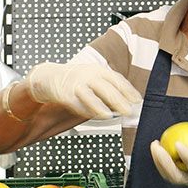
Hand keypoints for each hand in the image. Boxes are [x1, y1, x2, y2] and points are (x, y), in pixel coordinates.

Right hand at [25, 61, 141, 118]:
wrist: (50, 77)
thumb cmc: (77, 81)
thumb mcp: (96, 80)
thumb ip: (110, 91)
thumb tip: (128, 106)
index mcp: (100, 70)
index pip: (118, 80)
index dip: (129, 90)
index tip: (137, 101)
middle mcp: (89, 75)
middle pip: (107, 88)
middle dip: (119, 101)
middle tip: (129, 111)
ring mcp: (77, 84)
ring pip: (91, 96)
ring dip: (101, 107)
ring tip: (110, 116)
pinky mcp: (65, 94)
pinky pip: (77, 104)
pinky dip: (86, 111)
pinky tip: (94, 116)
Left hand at [150, 119, 187, 187]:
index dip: (186, 157)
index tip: (177, 143)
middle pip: (177, 177)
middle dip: (164, 163)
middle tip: (157, 147)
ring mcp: (187, 181)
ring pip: (169, 176)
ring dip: (159, 162)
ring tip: (155, 145)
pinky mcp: (180, 179)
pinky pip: (167, 172)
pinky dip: (160, 161)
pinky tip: (157, 148)